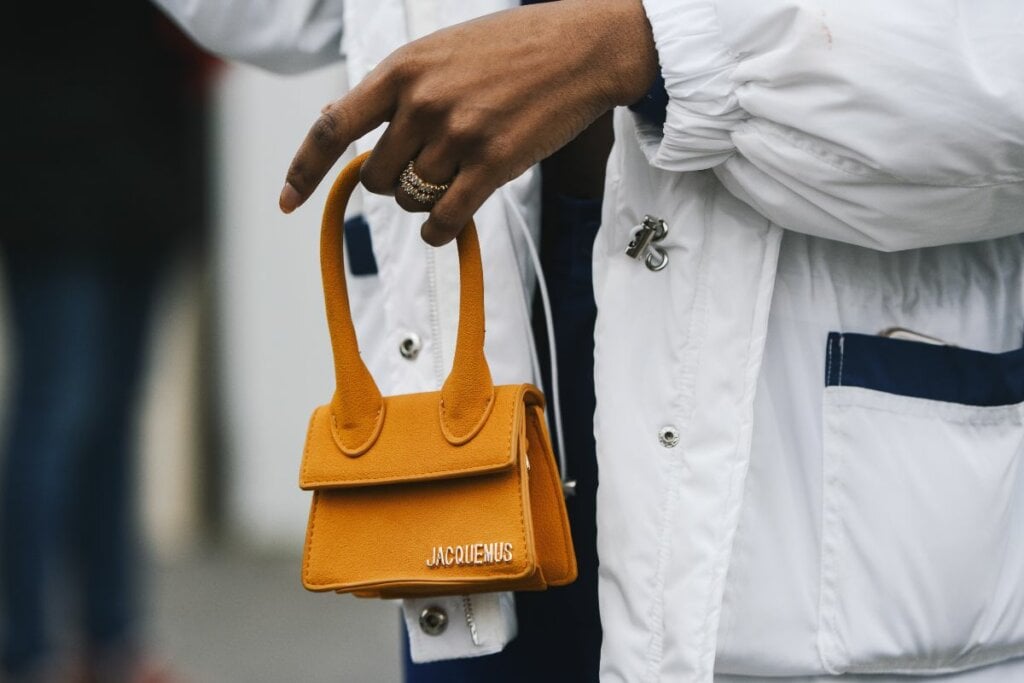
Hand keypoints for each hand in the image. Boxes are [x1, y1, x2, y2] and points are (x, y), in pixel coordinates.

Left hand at [279, 0, 656, 244]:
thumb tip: (342, 122)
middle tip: (424, 167)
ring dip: (424, 200)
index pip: (333, 127)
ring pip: (411, 198)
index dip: (303, 169)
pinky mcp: (493, 164)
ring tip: (453, 177)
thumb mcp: (439, 51)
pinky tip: (442, 227)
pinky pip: (445, 219)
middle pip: (377, 177)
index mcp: (402, 70)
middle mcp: (423, 103)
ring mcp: (458, 135)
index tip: (287, 202)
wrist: (580, 47)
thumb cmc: (511, 48)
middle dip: (393, 182)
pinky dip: (438, 231)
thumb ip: (395, 87)